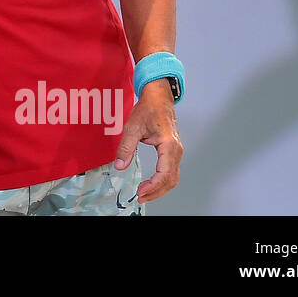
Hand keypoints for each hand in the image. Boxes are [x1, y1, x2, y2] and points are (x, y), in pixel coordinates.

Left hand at [113, 79, 182, 203]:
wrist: (159, 98)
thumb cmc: (148, 110)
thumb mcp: (132, 127)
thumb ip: (126, 147)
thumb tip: (120, 166)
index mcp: (169, 146)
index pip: (164, 174)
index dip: (152, 186)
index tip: (139, 192)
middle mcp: (177, 151)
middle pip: (171, 180)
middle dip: (156, 192)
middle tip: (140, 198)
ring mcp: (177, 152)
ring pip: (173, 178)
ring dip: (160, 189)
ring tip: (144, 195)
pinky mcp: (173, 152)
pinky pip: (171, 172)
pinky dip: (162, 182)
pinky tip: (150, 185)